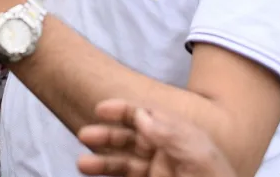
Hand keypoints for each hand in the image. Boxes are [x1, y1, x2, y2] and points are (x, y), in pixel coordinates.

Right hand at [77, 100, 235, 176]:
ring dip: (101, 161)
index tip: (101, 109)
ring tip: (82, 164)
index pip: (145, 116)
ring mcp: (156, 171)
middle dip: (105, 136)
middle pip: (128, 138)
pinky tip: (94, 174)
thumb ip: (169, 133)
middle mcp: (163, 151)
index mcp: (176, 136)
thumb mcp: (197, 153)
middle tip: (84, 136)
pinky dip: (108, 175)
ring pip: (122, 162)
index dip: (122, 110)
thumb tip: (140, 115)